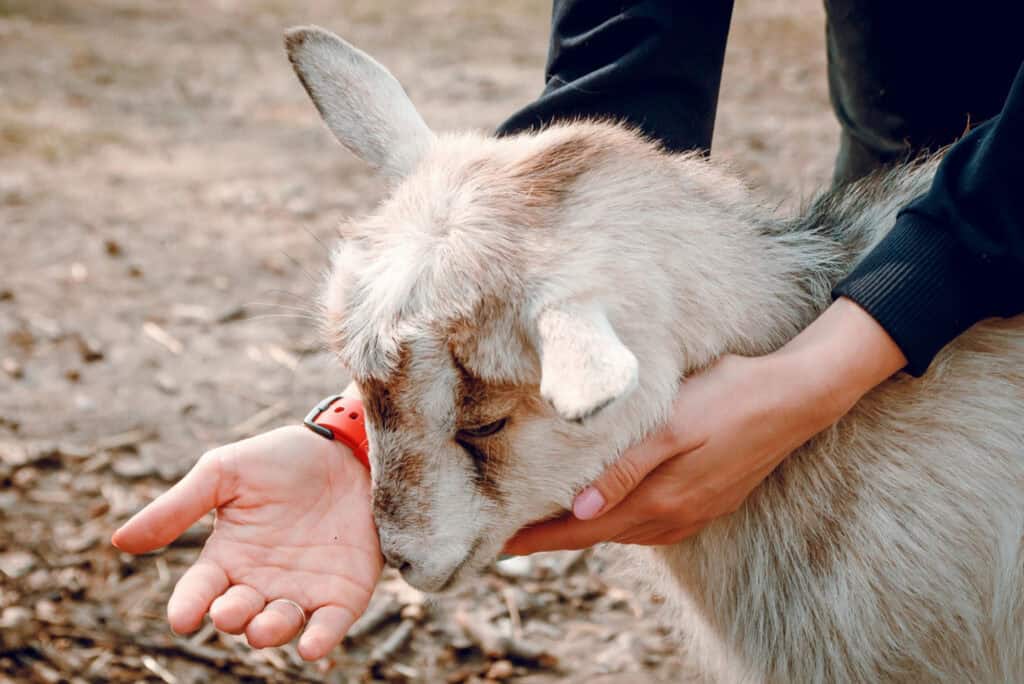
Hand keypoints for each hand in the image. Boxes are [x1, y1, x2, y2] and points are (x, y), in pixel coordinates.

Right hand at [112, 426, 381, 659]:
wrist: (351, 447)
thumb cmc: (284, 458)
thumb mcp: (225, 472)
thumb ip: (178, 507)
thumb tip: (119, 542)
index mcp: (228, 556)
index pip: (199, 590)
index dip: (188, 606)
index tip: (182, 617)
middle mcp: (261, 581)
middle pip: (238, 615)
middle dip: (232, 617)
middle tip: (231, 609)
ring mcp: (303, 590)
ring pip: (278, 627)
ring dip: (269, 632)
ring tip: (263, 625)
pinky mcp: (343, 593)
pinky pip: (329, 626)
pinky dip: (320, 640)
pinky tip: (311, 645)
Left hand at [505, 298, 905, 552]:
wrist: (798, 396)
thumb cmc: (729, 398)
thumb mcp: (672, 426)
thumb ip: (624, 469)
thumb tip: (577, 511)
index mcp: (658, 501)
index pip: (578, 530)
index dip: (536, 539)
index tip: (495, 544)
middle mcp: (671, 517)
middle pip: (596, 534)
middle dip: (551, 535)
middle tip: (507, 529)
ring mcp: (691, 513)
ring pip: (621, 528)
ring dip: (581, 526)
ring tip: (543, 516)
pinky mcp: (705, 501)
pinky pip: (648, 520)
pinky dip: (615, 516)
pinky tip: (603, 503)